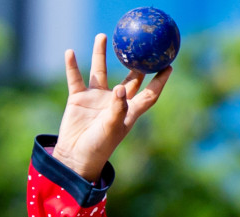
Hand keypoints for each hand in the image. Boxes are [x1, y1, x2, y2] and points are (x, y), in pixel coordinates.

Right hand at [52, 34, 170, 181]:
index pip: (149, 94)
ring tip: (103, 36)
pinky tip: (70, 52)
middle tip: (139, 45)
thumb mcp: (111, 129)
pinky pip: (76, 78)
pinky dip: (73, 66)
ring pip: (100, 71)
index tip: (169, 65)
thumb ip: (118, 109)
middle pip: (129, 78)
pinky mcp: (79, 98)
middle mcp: (115, 101)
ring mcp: (97, 98)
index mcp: (129, 111)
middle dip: (135, 63)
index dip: (159, 81)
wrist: (76, 157)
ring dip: (100, 54)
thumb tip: (121, 88)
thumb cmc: (99, 147)